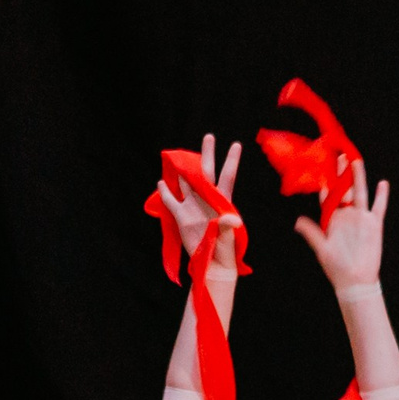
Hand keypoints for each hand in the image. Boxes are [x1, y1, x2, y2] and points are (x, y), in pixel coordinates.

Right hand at [156, 133, 243, 274]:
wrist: (212, 263)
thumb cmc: (225, 249)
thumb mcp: (229, 236)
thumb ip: (228, 225)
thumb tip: (233, 219)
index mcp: (222, 201)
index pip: (227, 177)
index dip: (231, 161)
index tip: (236, 144)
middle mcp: (207, 199)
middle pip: (206, 172)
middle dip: (207, 154)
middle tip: (209, 136)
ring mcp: (193, 206)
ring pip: (187, 182)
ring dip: (183, 170)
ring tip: (178, 155)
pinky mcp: (181, 216)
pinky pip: (171, 201)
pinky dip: (166, 192)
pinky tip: (161, 182)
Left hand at [295, 155, 387, 292]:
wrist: (355, 281)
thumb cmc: (336, 267)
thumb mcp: (321, 249)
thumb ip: (312, 233)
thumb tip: (297, 221)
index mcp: (332, 220)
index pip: (327, 197)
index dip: (324, 183)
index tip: (320, 166)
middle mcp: (346, 216)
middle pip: (343, 189)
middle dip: (340, 173)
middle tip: (338, 154)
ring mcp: (360, 218)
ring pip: (359, 193)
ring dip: (357, 177)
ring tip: (355, 160)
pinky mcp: (373, 224)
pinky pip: (378, 207)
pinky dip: (381, 196)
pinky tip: (383, 183)